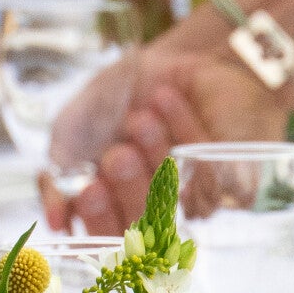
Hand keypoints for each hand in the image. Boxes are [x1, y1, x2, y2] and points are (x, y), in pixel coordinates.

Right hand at [43, 43, 288, 233]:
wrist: (172, 54)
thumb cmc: (121, 95)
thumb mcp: (74, 130)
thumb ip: (59, 176)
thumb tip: (57, 222)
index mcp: (119, 208)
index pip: (109, 238)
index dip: (100, 220)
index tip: (89, 190)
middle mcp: (159, 212)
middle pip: (147, 227)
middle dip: (129, 190)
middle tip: (118, 156)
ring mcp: (198, 199)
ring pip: (178, 198)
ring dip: (155, 152)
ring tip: (143, 116)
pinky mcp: (236, 178)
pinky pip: (212, 169)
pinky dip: (184, 128)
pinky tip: (168, 99)